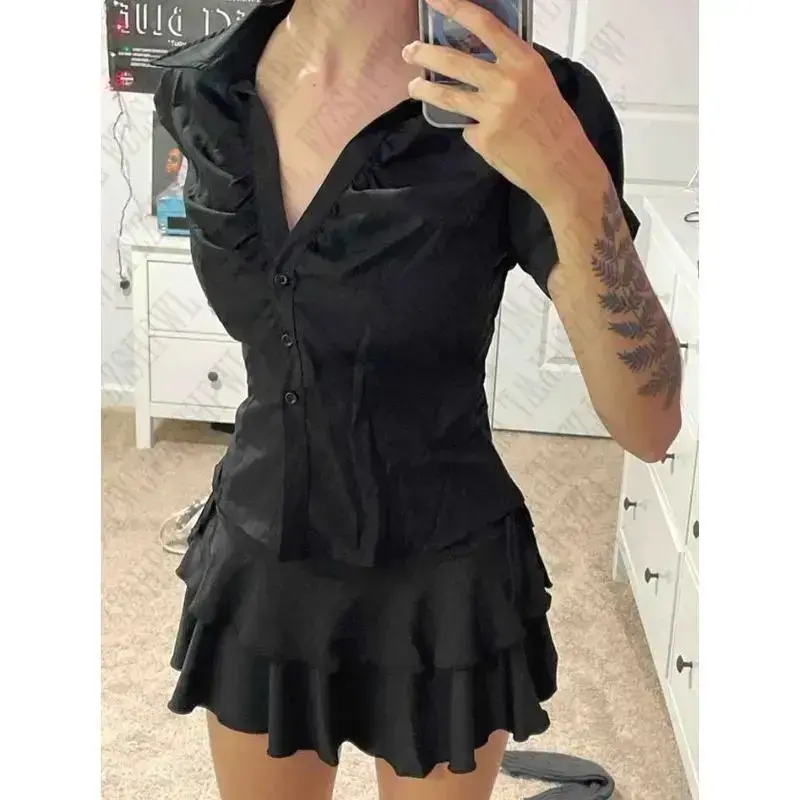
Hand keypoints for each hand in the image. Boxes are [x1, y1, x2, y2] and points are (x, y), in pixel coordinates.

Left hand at [402, 0, 607, 211]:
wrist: (562, 165)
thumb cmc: (553, 122)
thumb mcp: (538, 81)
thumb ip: (509, 67)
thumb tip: (477, 58)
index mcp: (524, 61)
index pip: (485, 25)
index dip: (456, 8)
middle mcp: (506, 82)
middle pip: (455, 61)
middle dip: (426, 54)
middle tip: (410, 51)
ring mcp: (492, 111)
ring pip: (448, 96)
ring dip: (426, 90)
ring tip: (413, 86)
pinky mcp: (483, 138)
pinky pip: (467, 128)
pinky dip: (471, 130)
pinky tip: (485, 136)